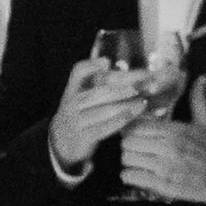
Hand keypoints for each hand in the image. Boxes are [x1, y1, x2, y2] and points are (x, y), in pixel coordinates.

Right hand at [49, 50, 158, 172]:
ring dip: (127, 103)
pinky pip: (104, 127)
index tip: (107, 62)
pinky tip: (134, 114)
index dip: (91, 66)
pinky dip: (121, 119)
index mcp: (72, 90)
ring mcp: (76, 121)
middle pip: (99, 91)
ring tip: (144, 100)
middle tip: (144, 82)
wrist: (61, 143)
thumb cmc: (81, 115)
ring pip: (104, 109)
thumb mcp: (82, 97)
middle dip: (124, 86)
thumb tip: (113, 64)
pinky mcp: (83, 137)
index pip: (78, 72)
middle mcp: (72, 103)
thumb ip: (97, 83)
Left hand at [119, 74, 205, 205]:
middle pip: (128, 142)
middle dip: (129, 145)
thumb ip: (199, 100)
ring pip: (126, 159)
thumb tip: (202, 77)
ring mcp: (164, 167)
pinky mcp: (162, 185)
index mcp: (176, 131)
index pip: (137, 125)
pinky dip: (130, 176)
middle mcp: (168, 147)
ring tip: (137, 162)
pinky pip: (131, 177)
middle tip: (136, 149)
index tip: (136, 133)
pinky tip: (138, 175)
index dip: (132, 129)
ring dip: (128, 161)